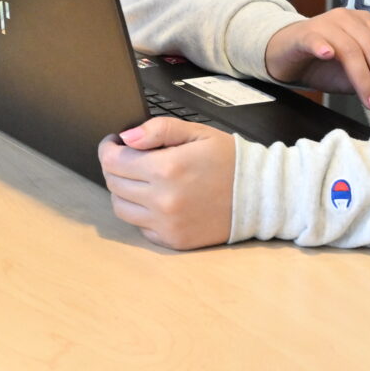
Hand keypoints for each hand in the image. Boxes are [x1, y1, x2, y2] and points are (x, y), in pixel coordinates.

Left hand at [96, 118, 236, 249]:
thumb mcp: (197, 133)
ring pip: (121, 208)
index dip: (108, 148)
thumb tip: (126, 138)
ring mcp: (167, 224)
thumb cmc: (230, 161)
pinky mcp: (174, 240)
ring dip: (122, 191)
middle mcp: (162, 200)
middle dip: (114, 167)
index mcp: (167, 169)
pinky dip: (141, 213)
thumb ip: (159, 130)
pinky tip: (155, 200)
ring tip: (139, 179)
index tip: (114, 143)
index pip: (113, 161)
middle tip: (127, 158)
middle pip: (113, 184)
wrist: (261, 195)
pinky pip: (140, 227)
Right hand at [263, 10, 369, 117]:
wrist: (285, 53)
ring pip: (352, 50)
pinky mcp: (304, 33)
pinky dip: (322, 47)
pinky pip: (315, 39)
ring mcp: (327, 24)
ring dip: (364, 80)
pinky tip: (327, 56)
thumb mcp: (352, 74)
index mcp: (368, 25)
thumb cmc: (321, 63)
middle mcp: (351, 19)